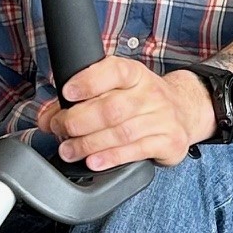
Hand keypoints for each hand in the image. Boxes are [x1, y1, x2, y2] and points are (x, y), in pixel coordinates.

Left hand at [36, 58, 215, 169]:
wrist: (185, 110)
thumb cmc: (141, 100)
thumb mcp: (116, 90)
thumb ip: (80, 102)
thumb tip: (46, 117)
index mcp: (135, 74)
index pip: (114, 71)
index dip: (89, 81)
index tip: (67, 93)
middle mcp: (151, 94)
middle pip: (111, 108)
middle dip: (78, 121)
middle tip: (60, 129)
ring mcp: (162, 118)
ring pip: (121, 133)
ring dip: (89, 144)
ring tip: (69, 150)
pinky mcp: (169, 141)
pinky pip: (137, 150)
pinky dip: (111, 157)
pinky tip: (94, 161)